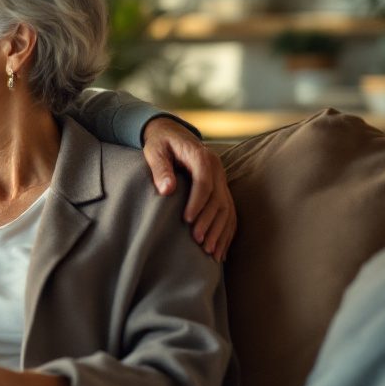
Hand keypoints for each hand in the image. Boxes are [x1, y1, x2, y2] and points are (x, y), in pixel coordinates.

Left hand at [142, 117, 235, 261]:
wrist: (172, 133)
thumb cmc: (160, 143)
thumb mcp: (154, 151)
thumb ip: (160, 169)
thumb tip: (167, 190)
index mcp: (201, 156)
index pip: (204, 182)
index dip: (197, 203)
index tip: (186, 221)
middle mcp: (217, 167)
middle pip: (218, 198)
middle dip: (209, 221)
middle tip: (197, 241)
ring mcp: (222, 178)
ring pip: (227, 207)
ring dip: (220, 230)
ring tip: (210, 252)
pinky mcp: (222, 187)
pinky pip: (229, 211)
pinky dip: (226, 230)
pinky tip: (221, 249)